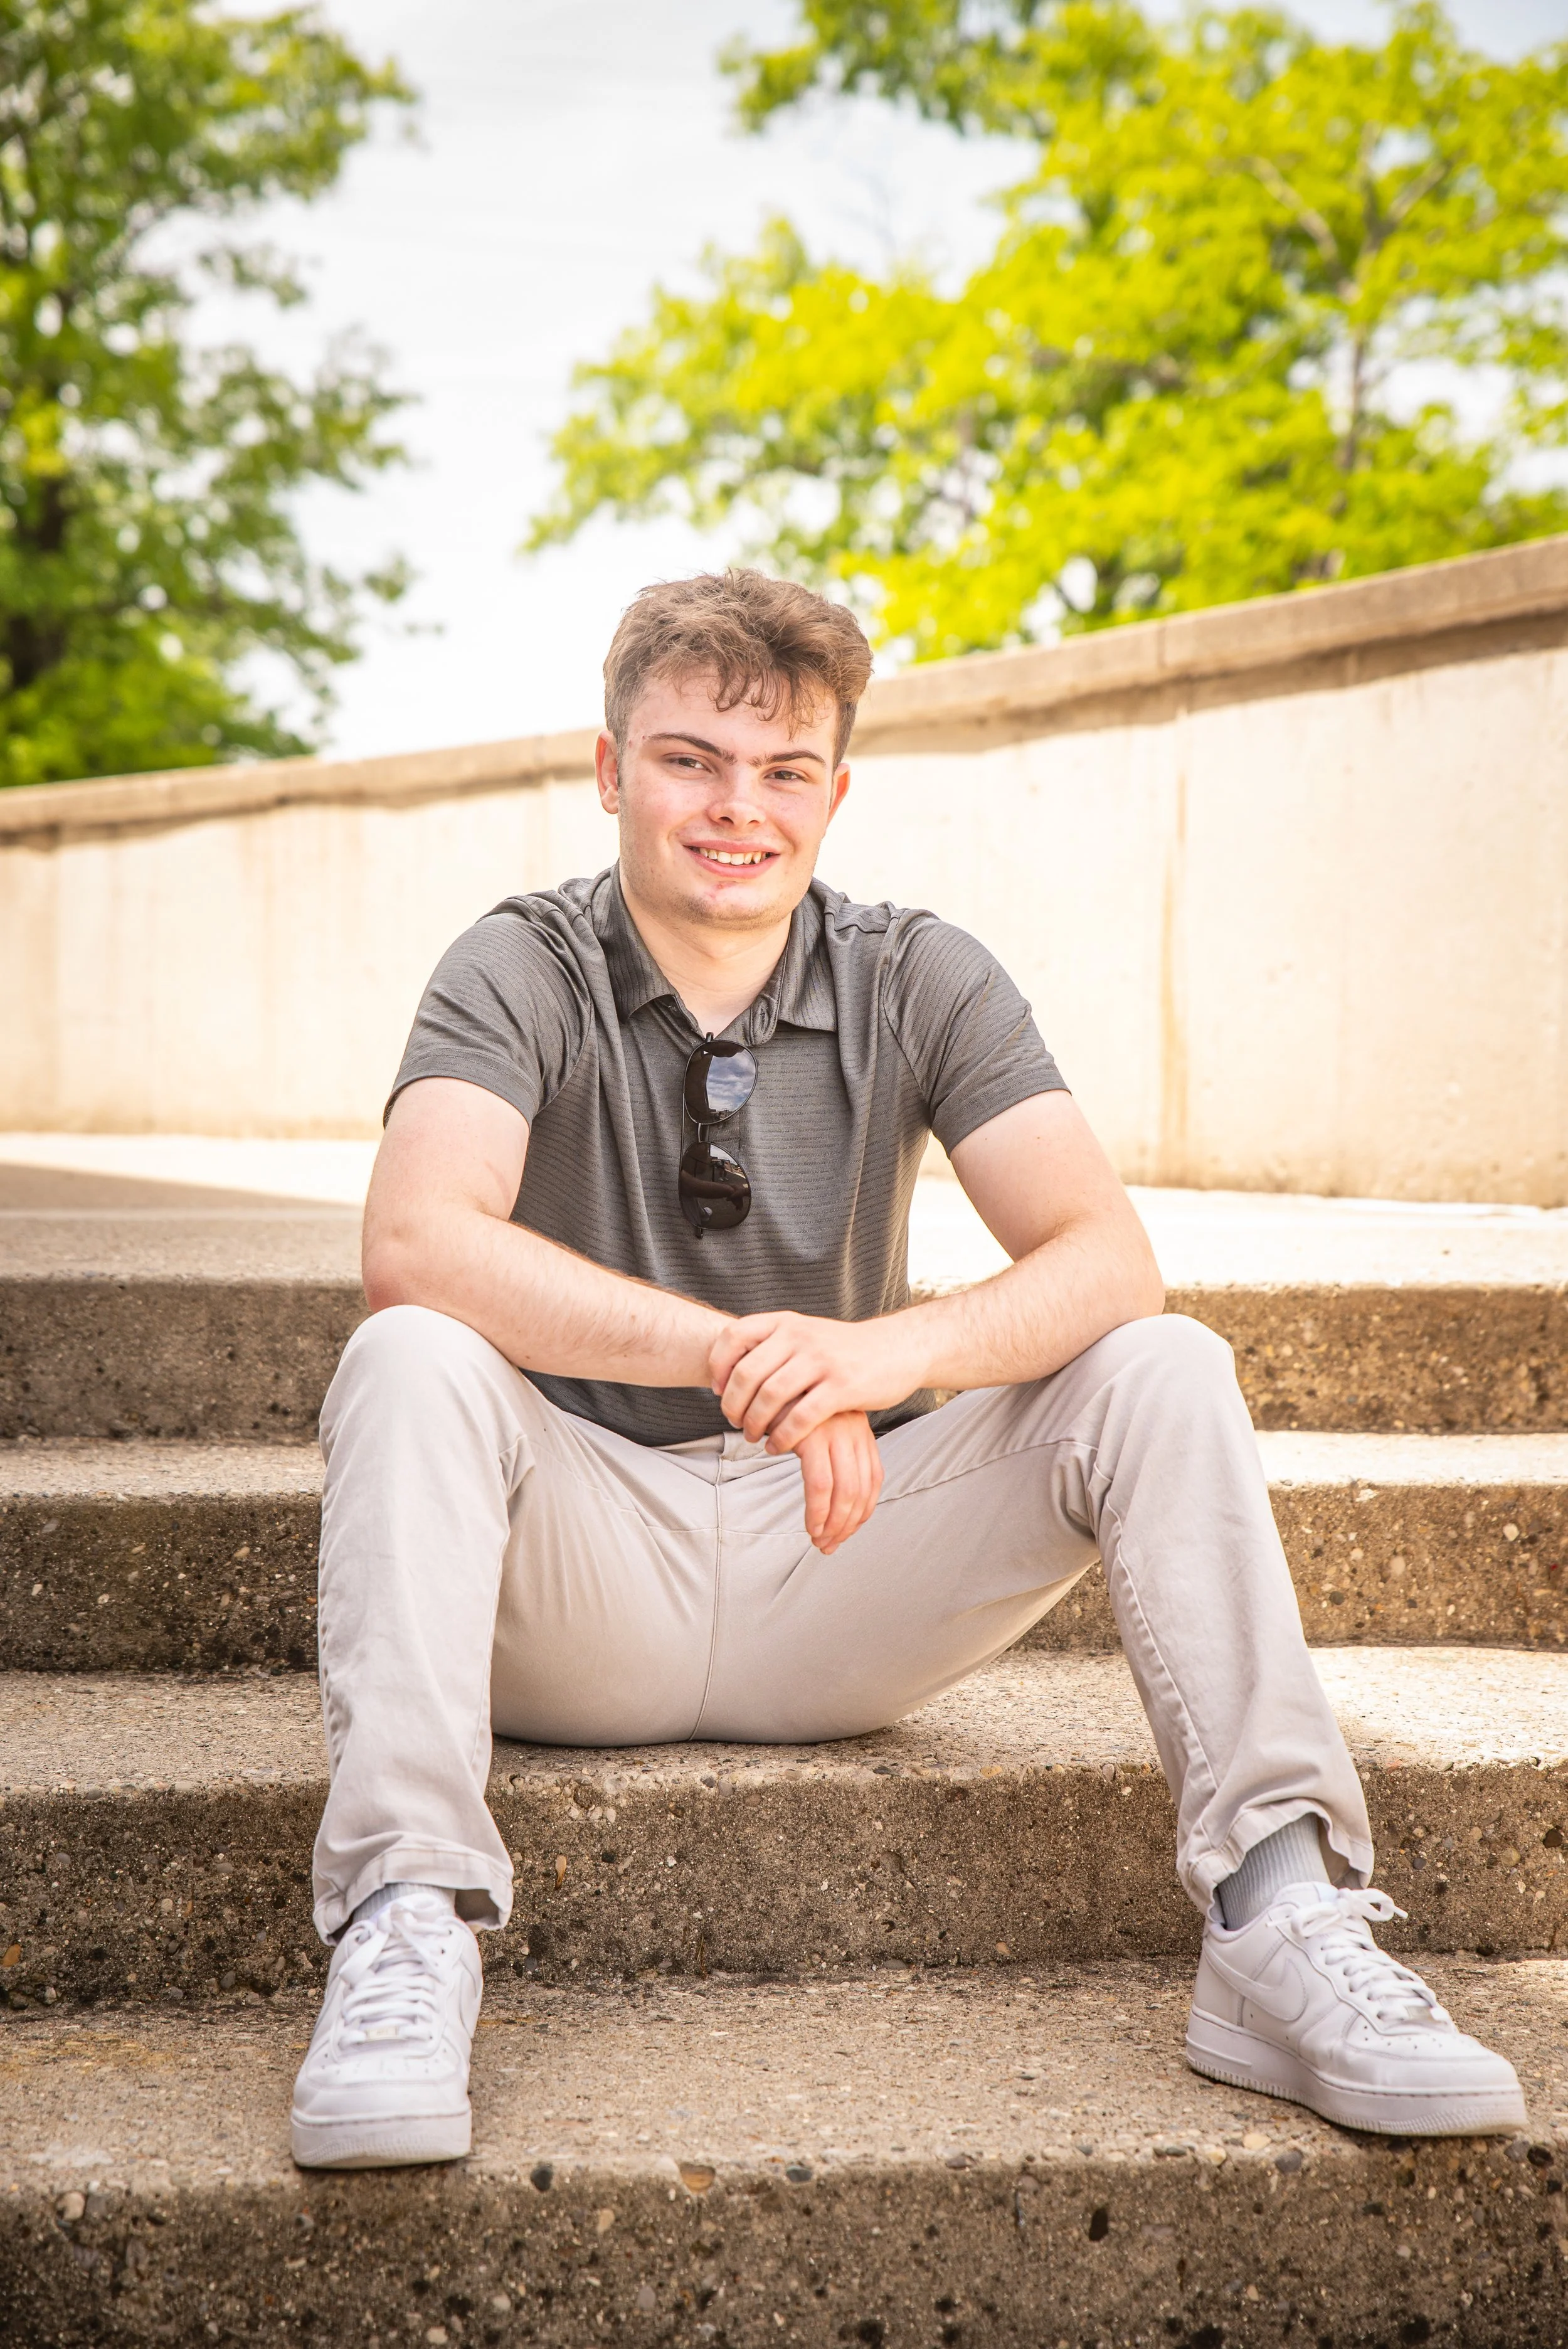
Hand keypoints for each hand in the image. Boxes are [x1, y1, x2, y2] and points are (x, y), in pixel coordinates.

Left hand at [709, 1309, 924, 1450]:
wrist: (897, 1348)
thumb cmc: (844, 1348)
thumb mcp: (806, 1332)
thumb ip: (774, 1344)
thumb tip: (730, 1368)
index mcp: (786, 1322)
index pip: (734, 1335)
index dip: (718, 1364)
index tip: (717, 1388)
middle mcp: (800, 1337)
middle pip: (747, 1373)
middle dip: (732, 1404)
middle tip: (734, 1421)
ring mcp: (821, 1361)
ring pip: (769, 1397)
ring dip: (754, 1423)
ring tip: (754, 1436)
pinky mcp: (841, 1388)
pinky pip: (800, 1418)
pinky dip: (782, 1437)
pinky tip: (778, 1446)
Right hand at [795, 1411, 883, 1553]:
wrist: (764, 1370)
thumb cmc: (787, 1403)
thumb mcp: (817, 1424)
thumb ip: (830, 1450)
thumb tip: (835, 1494)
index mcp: (859, 1429)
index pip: (873, 1478)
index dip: (862, 1511)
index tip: (846, 1532)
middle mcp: (853, 1430)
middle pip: (861, 1489)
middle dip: (847, 1524)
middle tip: (830, 1545)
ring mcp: (834, 1432)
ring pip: (844, 1492)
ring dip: (833, 1523)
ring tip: (819, 1541)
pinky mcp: (811, 1435)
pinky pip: (820, 1484)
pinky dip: (817, 1511)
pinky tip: (809, 1524)